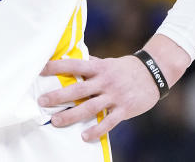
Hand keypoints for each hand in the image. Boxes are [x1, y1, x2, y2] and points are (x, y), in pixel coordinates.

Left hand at [39, 56, 159, 141]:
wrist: (155, 73)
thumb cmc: (126, 68)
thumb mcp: (108, 63)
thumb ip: (91, 64)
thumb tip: (72, 59)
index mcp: (99, 68)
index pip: (74, 65)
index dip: (57, 66)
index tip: (40, 69)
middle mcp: (105, 82)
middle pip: (78, 90)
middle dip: (58, 96)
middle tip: (41, 101)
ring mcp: (114, 96)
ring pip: (89, 108)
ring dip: (71, 115)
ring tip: (55, 121)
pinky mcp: (124, 109)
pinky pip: (109, 122)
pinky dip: (96, 130)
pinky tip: (84, 136)